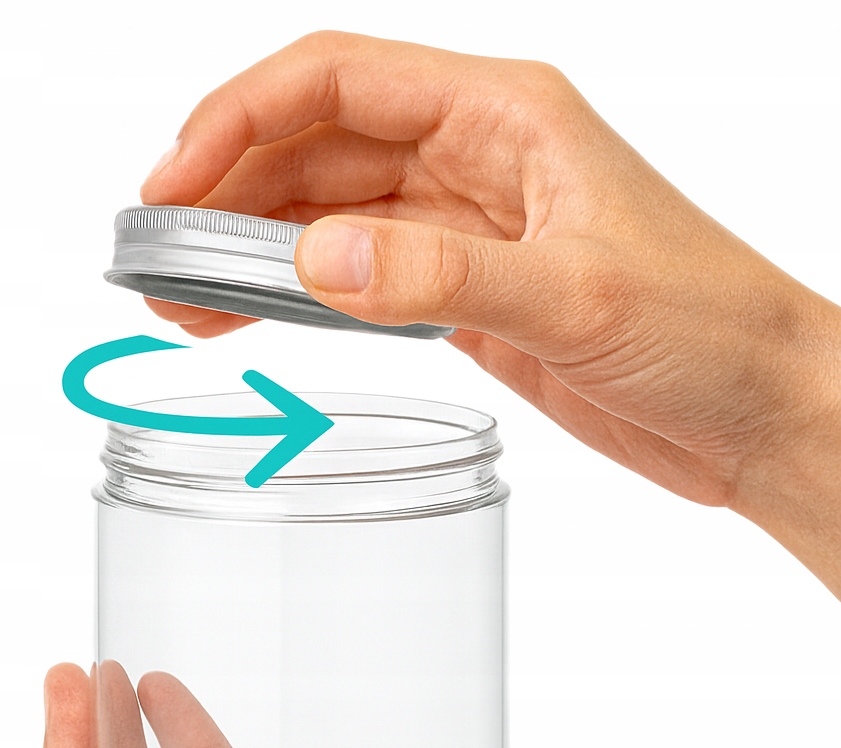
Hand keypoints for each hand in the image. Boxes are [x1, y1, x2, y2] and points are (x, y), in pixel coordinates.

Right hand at [139, 31, 840, 596]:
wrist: (757, 409)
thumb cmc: (709, 329)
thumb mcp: (578, 296)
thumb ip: (444, 275)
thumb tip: (318, 262)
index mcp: (507, 117)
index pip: (337, 81)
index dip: (239, 121)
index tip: (174, 185)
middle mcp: (481, 161)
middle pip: (320, 147)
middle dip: (232, 194)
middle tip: (161, 258)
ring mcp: (472, 230)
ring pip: (335, 216)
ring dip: (259, 251)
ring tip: (188, 302)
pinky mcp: (474, 297)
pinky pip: (368, 279)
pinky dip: (310, 296)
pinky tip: (266, 319)